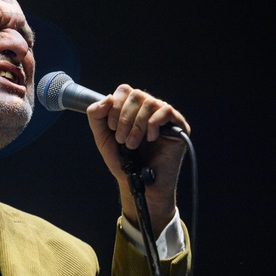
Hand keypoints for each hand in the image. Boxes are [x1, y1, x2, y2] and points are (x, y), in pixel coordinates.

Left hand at [86, 84, 189, 235]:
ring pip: (149, 102)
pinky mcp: (178, 125)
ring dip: (136, 125)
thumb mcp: (102, 137)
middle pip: (136, 94)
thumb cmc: (123, 162)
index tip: (111, 127)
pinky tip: (150, 139)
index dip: (115, 106)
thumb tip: (107, 97)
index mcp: (131, 109)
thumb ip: (96, 117)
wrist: (139, 184)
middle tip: (121, 139)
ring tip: (132, 144)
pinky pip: (166, 110)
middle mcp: (148, 109)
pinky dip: (152, 124)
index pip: (124, 90)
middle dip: (124, 117)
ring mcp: (164, 116)